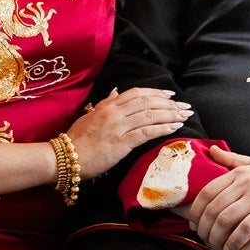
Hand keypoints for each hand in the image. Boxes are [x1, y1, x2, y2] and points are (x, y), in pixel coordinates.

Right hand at [66, 87, 191, 179]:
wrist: (64, 158)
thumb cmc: (76, 141)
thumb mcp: (90, 117)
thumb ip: (105, 104)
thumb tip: (116, 91)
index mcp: (108, 106)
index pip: (137, 93)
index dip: (156, 93)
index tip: (171, 96)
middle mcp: (114, 113)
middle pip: (148, 102)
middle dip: (169, 103)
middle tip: (185, 107)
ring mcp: (118, 127)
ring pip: (150, 115)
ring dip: (171, 114)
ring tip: (185, 116)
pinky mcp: (121, 143)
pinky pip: (146, 132)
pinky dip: (163, 128)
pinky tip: (175, 127)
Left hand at [187, 146, 249, 249]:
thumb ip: (234, 160)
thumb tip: (212, 150)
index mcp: (240, 171)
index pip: (206, 192)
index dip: (196, 212)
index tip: (195, 227)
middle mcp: (247, 180)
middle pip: (213, 209)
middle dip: (205, 230)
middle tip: (205, 243)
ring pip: (225, 220)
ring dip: (217, 239)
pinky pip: (245, 229)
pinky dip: (234, 242)